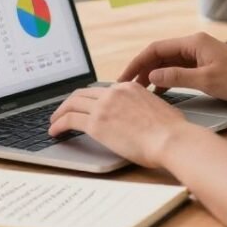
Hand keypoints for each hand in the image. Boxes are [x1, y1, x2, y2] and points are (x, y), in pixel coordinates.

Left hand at [48, 82, 195, 167]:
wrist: (171, 139)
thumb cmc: (172, 131)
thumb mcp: (158, 109)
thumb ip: (143, 108)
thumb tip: (141, 118)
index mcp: (129, 87)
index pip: (101, 90)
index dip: (88, 99)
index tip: (83, 106)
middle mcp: (114, 92)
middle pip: (82, 93)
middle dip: (69, 102)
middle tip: (62, 112)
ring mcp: (104, 106)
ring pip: (72, 104)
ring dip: (59, 113)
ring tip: (54, 122)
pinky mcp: (96, 123)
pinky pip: (69, 120)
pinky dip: (58, 125)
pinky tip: (54, 132)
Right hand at [117, 32, 226, 102]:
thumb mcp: (206, 80)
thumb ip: (177, 77)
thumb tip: (152, 76)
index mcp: (193, 42)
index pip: (156, 49)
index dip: (137, 62)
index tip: (124, 77)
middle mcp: (194, 44)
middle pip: (160, 54)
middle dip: (142, 69)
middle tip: (128, 87)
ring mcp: (199, 54)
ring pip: (168, 62)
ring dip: (153, 75)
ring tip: (141, 91)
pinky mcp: (204, 64)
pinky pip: (179, 69)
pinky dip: (167, 78)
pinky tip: (161, 91)